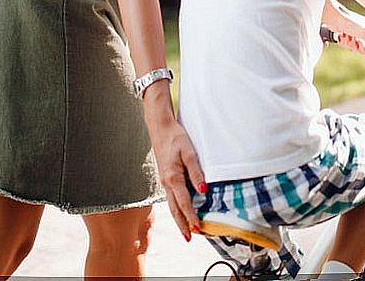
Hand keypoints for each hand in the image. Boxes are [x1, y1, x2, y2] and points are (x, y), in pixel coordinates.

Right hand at [148, 117, 205, 241]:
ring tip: (185, 229)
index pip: (184, 203)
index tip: (198, 229)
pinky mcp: (165, 176)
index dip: (191, 217)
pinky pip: (170, 196)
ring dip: (178, 218)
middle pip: (174, 208)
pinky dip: (176, 206)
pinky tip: (181, 209)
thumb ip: (197, 173)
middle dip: (182, 224)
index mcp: (173, 178)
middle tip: (189, 238)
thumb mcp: (189, 153)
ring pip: (171, 204)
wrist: (160, 127)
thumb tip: (204, 191)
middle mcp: (166, 182)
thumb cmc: (175, 138)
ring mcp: (164, 180)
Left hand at [333, 10, 364, 55]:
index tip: (359, 41)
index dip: (364, 47)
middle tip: (350, 37)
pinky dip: (342, 42)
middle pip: (362, 49)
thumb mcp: (363, 34)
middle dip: (353, 45)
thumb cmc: (348, 22)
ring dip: (347, 43)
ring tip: (344, 34)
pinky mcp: (347, 34)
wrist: (332, 16)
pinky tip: (340, 34)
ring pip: (353, 48)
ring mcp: (356, 33)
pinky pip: (347, 45)